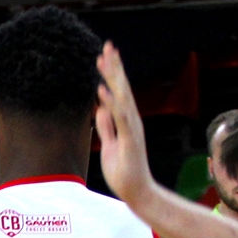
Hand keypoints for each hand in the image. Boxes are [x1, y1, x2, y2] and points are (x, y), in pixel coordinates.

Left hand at [94, 43, 154, 209]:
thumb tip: (101, 109)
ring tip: (105, 59)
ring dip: (113, 78)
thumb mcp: (111, 145)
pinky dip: (111, 104)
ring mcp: (132, 128)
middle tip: (107, 46)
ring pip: (122, 97)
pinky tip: (103, 91)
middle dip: (114, 66)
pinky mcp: (130, 139)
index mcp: (126, 120)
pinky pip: (120, 118)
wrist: (137, 191)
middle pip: (122, 88)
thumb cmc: (124, 171)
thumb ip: (107, 127)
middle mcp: (131, 120)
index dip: (111, 74)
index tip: (102, 56)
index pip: (118, 92)